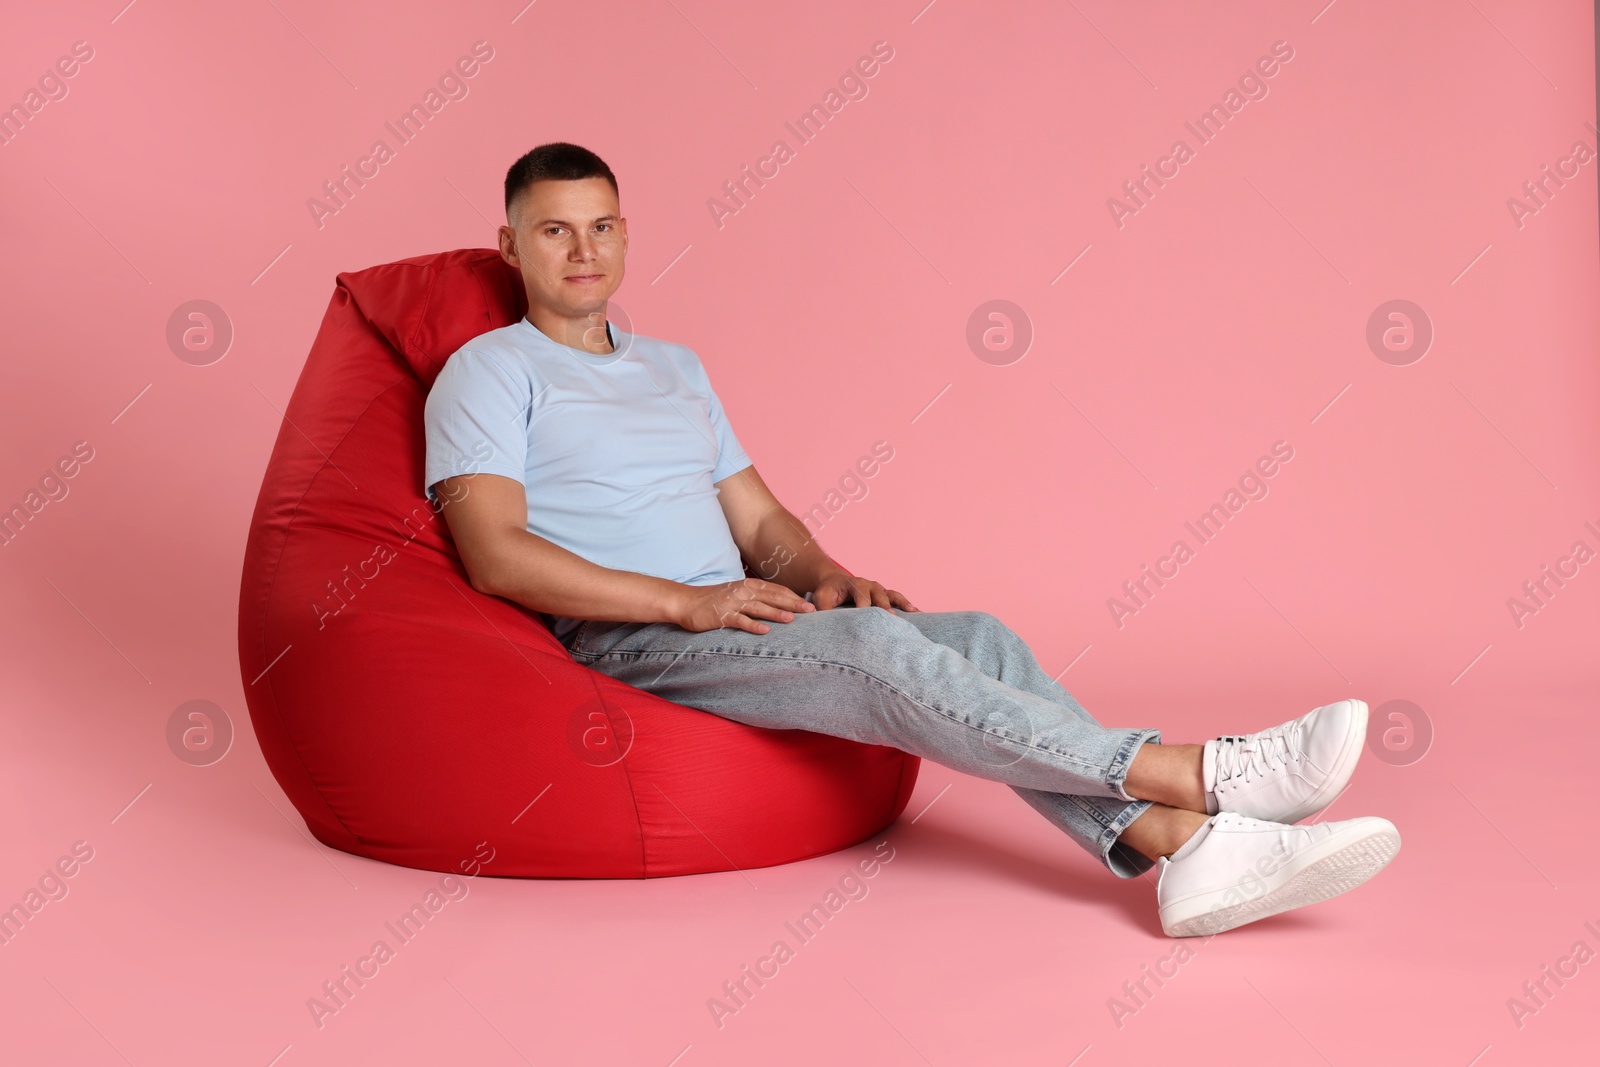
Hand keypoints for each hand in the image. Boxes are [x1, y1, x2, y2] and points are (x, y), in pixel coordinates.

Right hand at [672, 577, 816, 634]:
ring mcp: (732, 603)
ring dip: (776, 613)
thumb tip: (777, 604)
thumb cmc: (713, 600)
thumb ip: (755, 597)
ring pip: (759, 607)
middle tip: (811, 611)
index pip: (776, 590)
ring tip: (793, 619)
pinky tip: (765, 631)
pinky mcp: (721, 615)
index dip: (794, 596)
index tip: (811, 604)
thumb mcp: (736, 593)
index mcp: (748, 585)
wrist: (685, 601)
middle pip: (772, 597)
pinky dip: (753, 625)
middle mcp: (743, 591)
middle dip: (793, 603)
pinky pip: (740, 621)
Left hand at [812, 570, 917, 611]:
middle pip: (879, 595)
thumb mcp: (821, 597)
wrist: (834, 582)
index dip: (864, 605)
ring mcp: (878, 589)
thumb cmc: (828, 592)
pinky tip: (917, 613)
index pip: (860, 595)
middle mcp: (868, 585)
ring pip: (891, 596)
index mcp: (853, 584)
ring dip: (901, 604)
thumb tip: (821, 618)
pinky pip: (897, 599)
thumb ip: (823, 607)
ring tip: (913, 613)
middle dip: (885, 607)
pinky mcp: (884, 596)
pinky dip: (907, 605)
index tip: (866, 616)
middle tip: (892, 618)